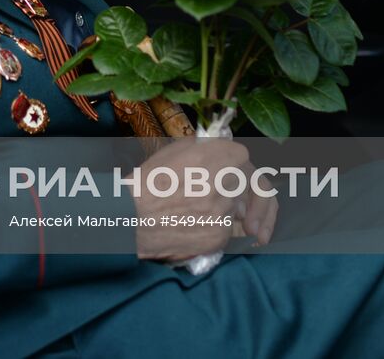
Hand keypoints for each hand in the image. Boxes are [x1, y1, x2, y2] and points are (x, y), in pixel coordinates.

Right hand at [132, 138, 275, 260]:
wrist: (130, 218)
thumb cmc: (147, 182)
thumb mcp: (175, 151)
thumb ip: (206, 148)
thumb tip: (225, 151)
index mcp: (215, 156)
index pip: (243, 157)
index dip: (238, 164)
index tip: (237, 171)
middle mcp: (224, 183)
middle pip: (251, 184)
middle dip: (253, 195)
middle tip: (249, 208)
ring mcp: (223, 212)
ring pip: (237, 208)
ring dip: (227, 209)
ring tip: (200, 210)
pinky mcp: (218, 236)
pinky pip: (226, 231)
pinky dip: (214, 229)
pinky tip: (192, 226)